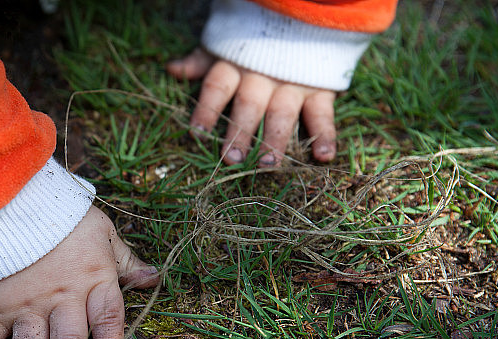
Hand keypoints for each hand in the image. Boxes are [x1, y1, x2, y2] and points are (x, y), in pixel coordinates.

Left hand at [167, 48, 336, 165]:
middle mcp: (262, 76)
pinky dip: (325, 134)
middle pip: (249, 105)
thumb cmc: (253, 42)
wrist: (304, 14)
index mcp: (236, 65)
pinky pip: (322, 113)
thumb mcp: (224, 45)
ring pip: (283, 113)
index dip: (207, 108)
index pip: (217, 87)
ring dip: (276, 140)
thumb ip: (201, 61)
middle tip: (233, 159)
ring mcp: (292, 83)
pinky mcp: (319, 88)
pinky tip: (324, 156)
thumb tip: (172, 69)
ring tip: (269, 164)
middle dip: (240, 132)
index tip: (197, 133)